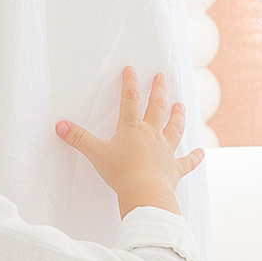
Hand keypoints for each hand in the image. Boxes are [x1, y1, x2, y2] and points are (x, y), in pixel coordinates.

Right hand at [56, 68, 204, 217]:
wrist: (144, 191)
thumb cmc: (121, 172)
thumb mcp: (95, 153)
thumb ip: (78, 138)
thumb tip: (60, 125)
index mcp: (132, 129)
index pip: (130, 100)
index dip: (130, 83)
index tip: (132, 69)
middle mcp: (152, 135)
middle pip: (157, 107)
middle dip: (159, 90)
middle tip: (162, 77)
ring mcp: (166, 150)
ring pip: (174, 128)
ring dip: (178, 116)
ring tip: (181, 105)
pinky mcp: (175, 168)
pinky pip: (187, 161)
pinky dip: (195, 157)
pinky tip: (201, 152)